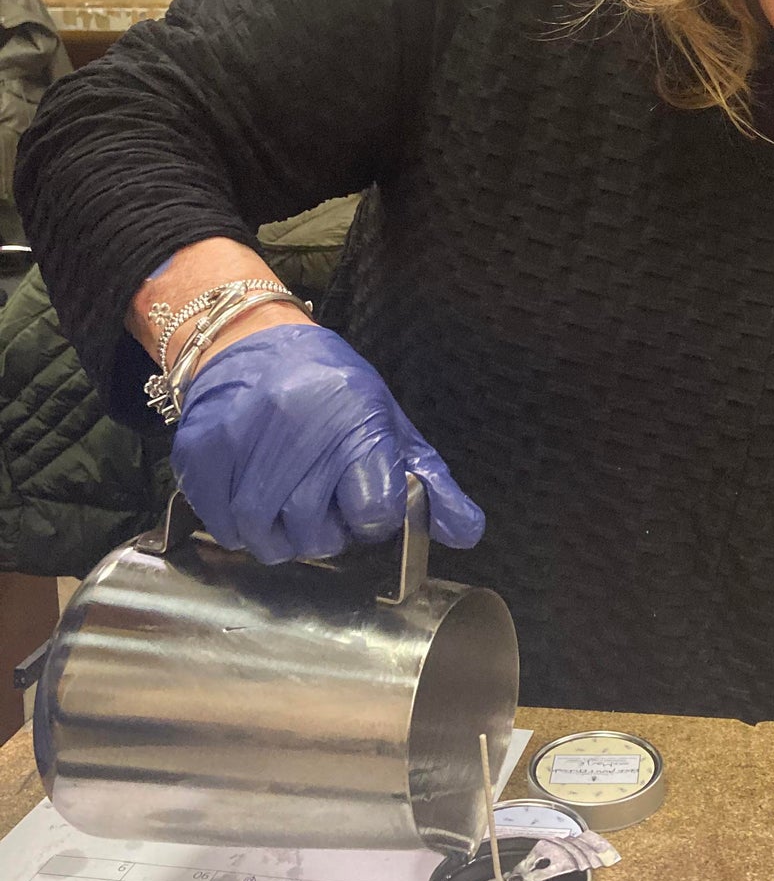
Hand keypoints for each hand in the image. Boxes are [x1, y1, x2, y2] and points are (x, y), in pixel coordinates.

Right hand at [170, 324, 484, 563]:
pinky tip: (252, 493)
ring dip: (281, 537)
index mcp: (355, 421)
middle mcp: (297, 430)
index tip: (366, 497)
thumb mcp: (388, 423)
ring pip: (266, 540)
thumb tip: (467, 532)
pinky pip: (222, 527)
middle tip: (322, 502)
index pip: (376, 510)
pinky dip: (239, 526)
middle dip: (326, 532)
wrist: (250, 341)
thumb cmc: (328, 387)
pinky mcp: (199, 453)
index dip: (375, 515)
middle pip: (317, 535)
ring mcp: (243, 443)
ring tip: (287, 501)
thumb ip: (430, 483)